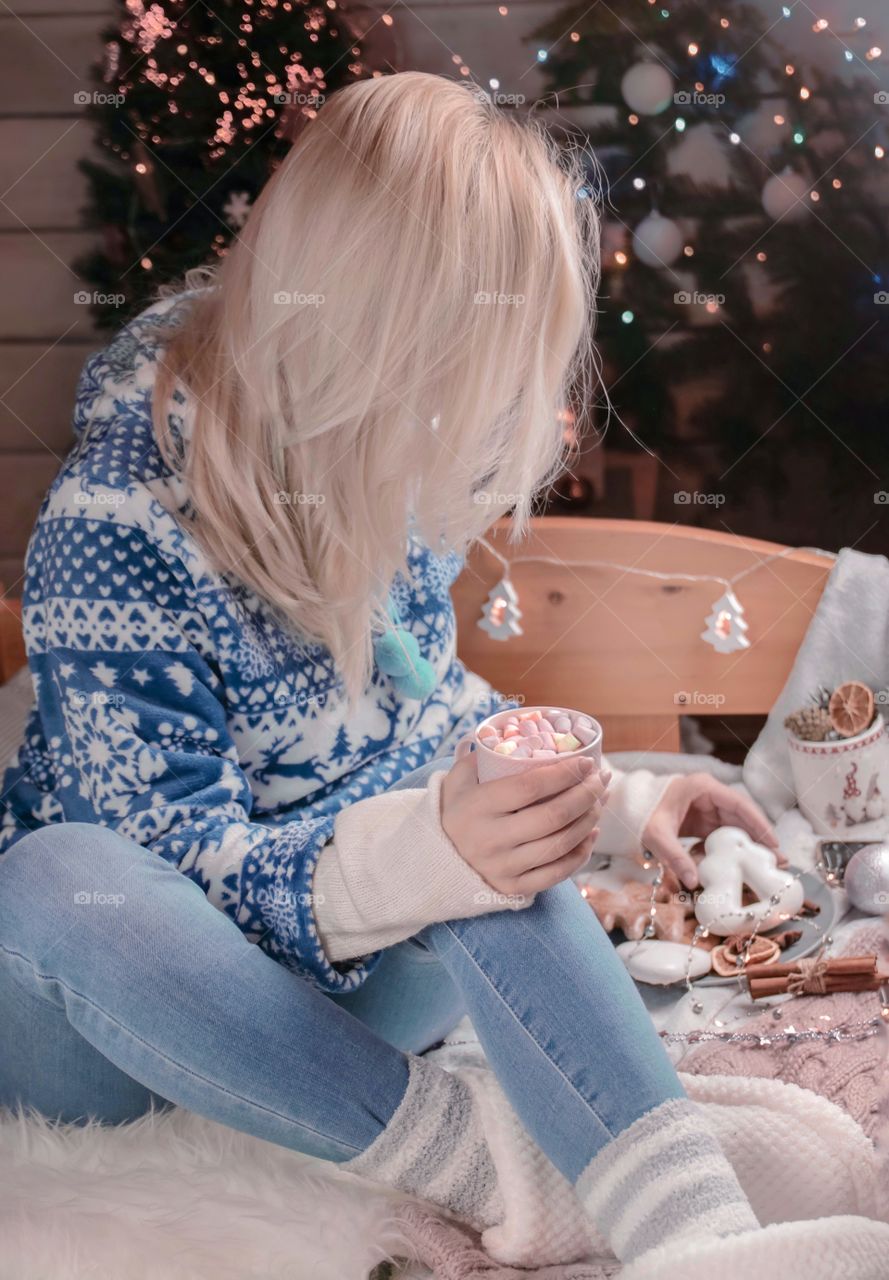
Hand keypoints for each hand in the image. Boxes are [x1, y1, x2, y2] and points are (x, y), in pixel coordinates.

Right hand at [441, 755, 609, 899]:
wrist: (432, 862)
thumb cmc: (453, 812)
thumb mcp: (456, 781)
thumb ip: (480, 756)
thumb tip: (513, 732)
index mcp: (478, 806)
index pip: (530, 787)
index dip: (563, 774)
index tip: (586, 762)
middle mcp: (492, 838)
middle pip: (553, 816)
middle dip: (585, 794)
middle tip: (601, 779)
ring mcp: (504, 866)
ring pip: (560, 844)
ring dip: (588, 820)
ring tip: (600, 801)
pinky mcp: (514, 888)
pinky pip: (557, 873)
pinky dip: (580, 854)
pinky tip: (591, 834)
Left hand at [642, 773, 781, 891]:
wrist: (625, 809)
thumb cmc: (640, 814)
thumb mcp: (656, 835)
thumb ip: (675, 856)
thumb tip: (694, 882)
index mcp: (702, 788)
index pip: (739, 804)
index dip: (759, 823)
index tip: (774, 843)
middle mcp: (709, 795)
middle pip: (743, 816)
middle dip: (760, 838)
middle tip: (778, 861)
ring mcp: (707, 807)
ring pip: (736, 826)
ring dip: (750, 845)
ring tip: (767, 867)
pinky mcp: (702, 821)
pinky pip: (723, 834)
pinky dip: (733, 849)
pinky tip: (743, 866)